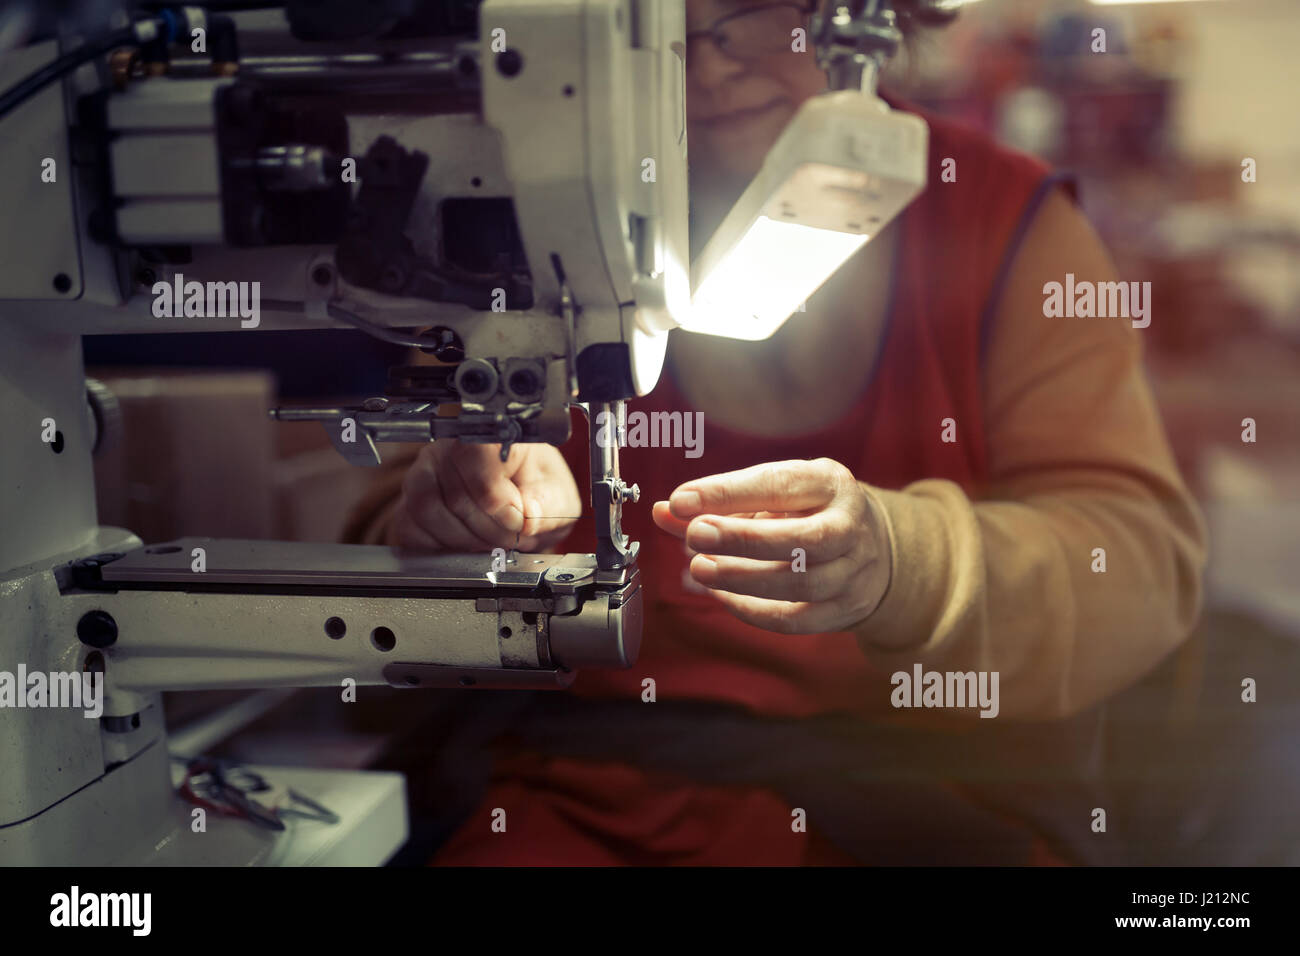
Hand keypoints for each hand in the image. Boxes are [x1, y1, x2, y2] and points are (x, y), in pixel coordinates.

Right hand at [389, 440, 580, 552]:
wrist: (517, 505)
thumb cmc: (535, 492)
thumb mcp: (557, 498)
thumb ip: (548, 506)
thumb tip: (528, 516)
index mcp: (491, 435)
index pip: (477, 459)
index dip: (500, 502)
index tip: (519, 521)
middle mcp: (450, 448)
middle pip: (456, 495)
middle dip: (490, 531)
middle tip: (512, 540)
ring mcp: (423, 473)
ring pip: (429, 511)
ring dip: (466, 540)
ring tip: (492, 543)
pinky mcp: (408, 502)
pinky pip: (413, 528)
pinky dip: (443, 547)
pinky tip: (468, 543)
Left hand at [651, 458, 890, 633]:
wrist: (876, 550)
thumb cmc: (810, 513)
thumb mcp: (774, 494)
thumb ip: (720, 502)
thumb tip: (666, 511)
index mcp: (830, 483)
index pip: (780, 484)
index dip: (727, 493)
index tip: (681, 500)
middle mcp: (850, 526)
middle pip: (804, 539)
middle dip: (743, 539)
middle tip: (694, 536)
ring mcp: (853, 572)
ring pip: (801, 582)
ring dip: (743, 578)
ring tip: (700, 568)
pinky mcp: (845, 609)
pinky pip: (796, 619)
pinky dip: (754, 611)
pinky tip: (722, 596)